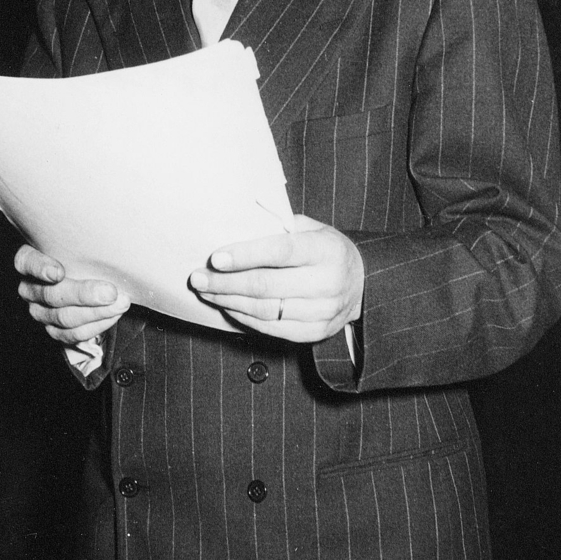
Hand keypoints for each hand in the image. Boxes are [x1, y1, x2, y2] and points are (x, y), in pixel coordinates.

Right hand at [15, 245, 129, 343]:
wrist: (86, 279)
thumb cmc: (81, 255)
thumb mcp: (78, 242)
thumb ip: (84, 238)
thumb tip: (111, 226)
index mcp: (30, 260)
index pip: (27, 262)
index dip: (40, 268)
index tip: (58, 272)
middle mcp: (31, 287)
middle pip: (51, 295)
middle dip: (84, 295)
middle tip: (110, 292)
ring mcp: (40, 311)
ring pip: (64, 318)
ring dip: (96, 312)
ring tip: (120, 304)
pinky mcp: (53, 329)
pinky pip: (72, 335)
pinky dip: (96, 326)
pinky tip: (112, 315)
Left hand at [188, 215, 363, 342]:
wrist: (362, 285)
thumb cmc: (326, 250)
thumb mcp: (312, 229)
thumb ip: (280, 227)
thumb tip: (236, 227)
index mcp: (327, 251)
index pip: (281, 252)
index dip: (246, 255)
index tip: (216, 258)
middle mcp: (328, 283)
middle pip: (266, 286)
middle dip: (226, 283)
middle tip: (198, 278)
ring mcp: (323, 312)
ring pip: (265, 310)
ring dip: (229, 301)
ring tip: (207, 291)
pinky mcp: (316, 333)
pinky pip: (271, 328)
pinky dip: (244, 317)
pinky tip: (227, 305)